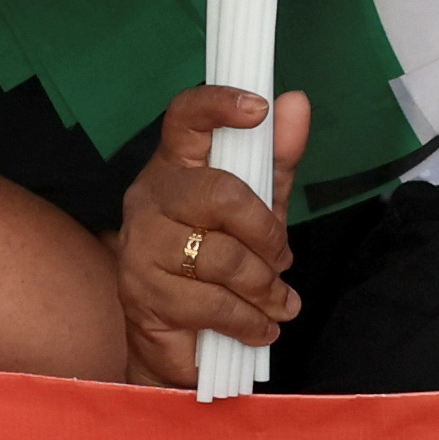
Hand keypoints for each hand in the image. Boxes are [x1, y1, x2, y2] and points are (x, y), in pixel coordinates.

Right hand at [120, 87, 308, 388]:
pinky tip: (260, 327)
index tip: (259, 108)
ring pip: (220, 256)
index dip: (218, 104)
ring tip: (278, 303)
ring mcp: (141, 245)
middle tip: (283, 260)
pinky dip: (249, 321)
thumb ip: (276, 160)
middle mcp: (150, 196)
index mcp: (177, 164)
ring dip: (264, 287)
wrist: (173, 338)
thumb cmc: (216, 260)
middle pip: (220, 194)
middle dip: (267, 234)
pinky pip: (212, 303)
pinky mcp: (141, 293)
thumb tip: (297, 101)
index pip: (185, 118)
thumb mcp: (255, 207)